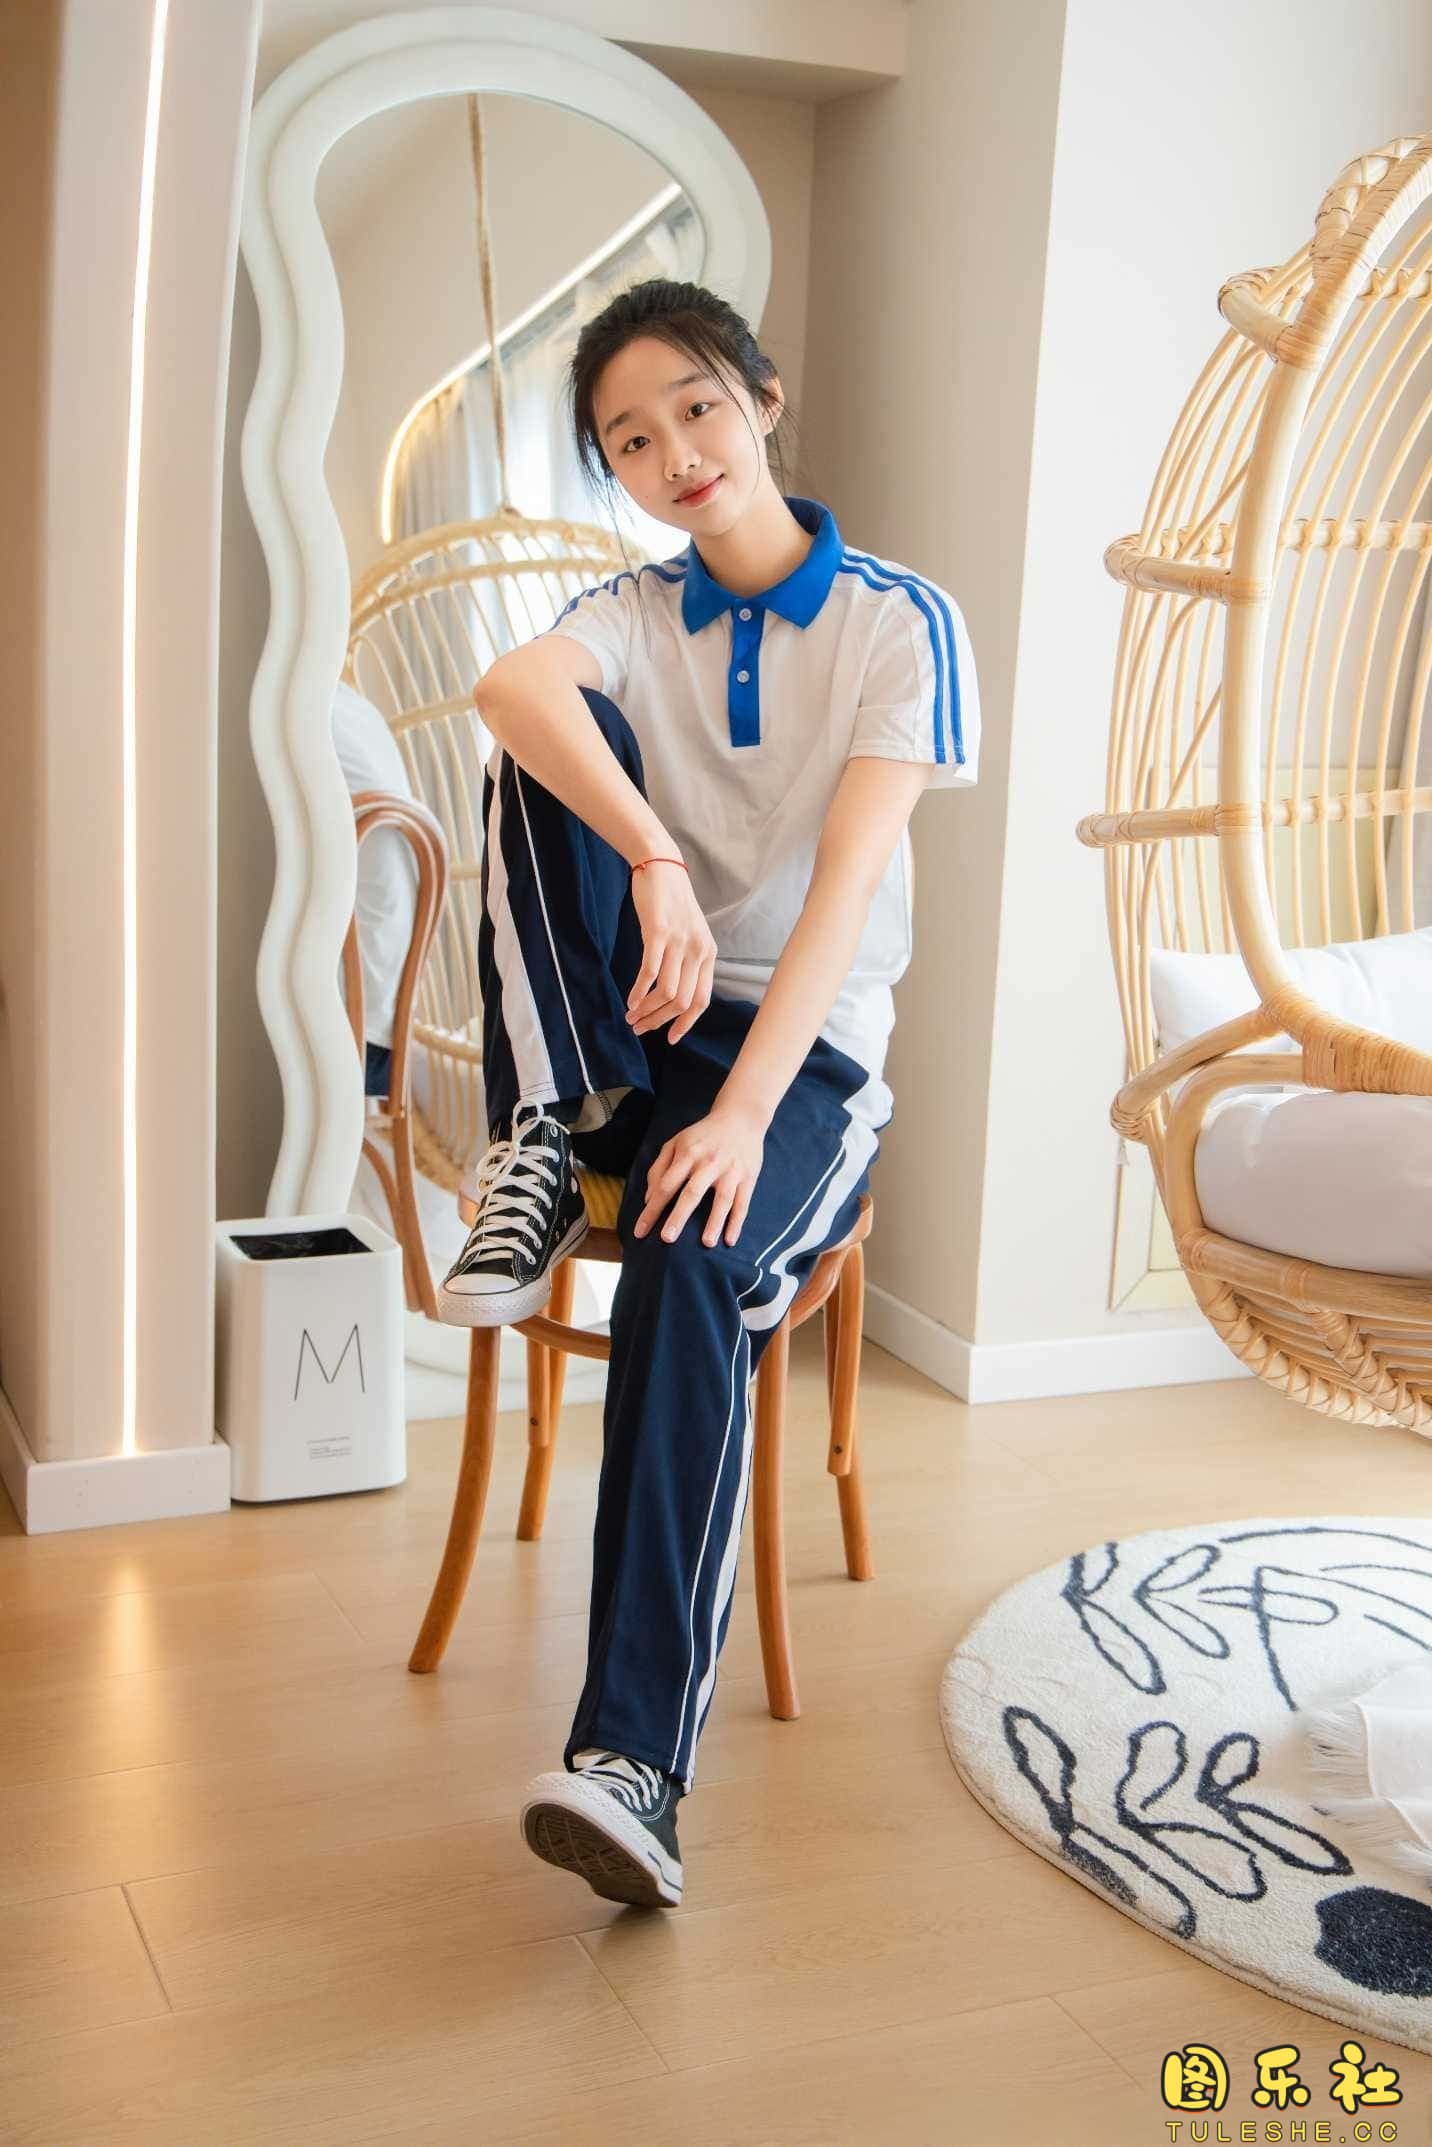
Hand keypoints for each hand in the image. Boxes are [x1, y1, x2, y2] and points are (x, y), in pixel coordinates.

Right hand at [627, 859, 717, 1043]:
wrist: (661, 866)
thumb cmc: (671, 902)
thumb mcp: (689, 933)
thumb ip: (687, 960)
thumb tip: (674, 993)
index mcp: (707, 953)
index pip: (701, 1000)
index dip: (686, 1023)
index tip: (669, 1037)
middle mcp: (698, 950)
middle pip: (682, 1001)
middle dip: (659, 1021)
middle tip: (639, 1029)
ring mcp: (679, 942)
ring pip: (666, 992)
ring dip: (647, 1011)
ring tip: (631, 1018)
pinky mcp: (658, 933)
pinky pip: (650, 972)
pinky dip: (639, 992)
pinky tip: (629, 1001)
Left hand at [632, 1102, 766, 1247]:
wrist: (740, 1118)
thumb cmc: (703, 1135)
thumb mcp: (676, 1142)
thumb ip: (659, 1168)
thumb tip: (649, 1199)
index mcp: (687, 1154)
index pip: (666, 1185)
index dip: (652, 1209)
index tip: (641, 1232)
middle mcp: (708, 1163)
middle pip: (692, 1193)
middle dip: (679, 1216)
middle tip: (667, 1239)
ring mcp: (730, 1171)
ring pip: (722, 1199)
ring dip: (714, 1222)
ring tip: (706, 1243)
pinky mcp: (748, 1178)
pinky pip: (742, 1203)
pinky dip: (737, 1222)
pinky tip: (730, 1240)